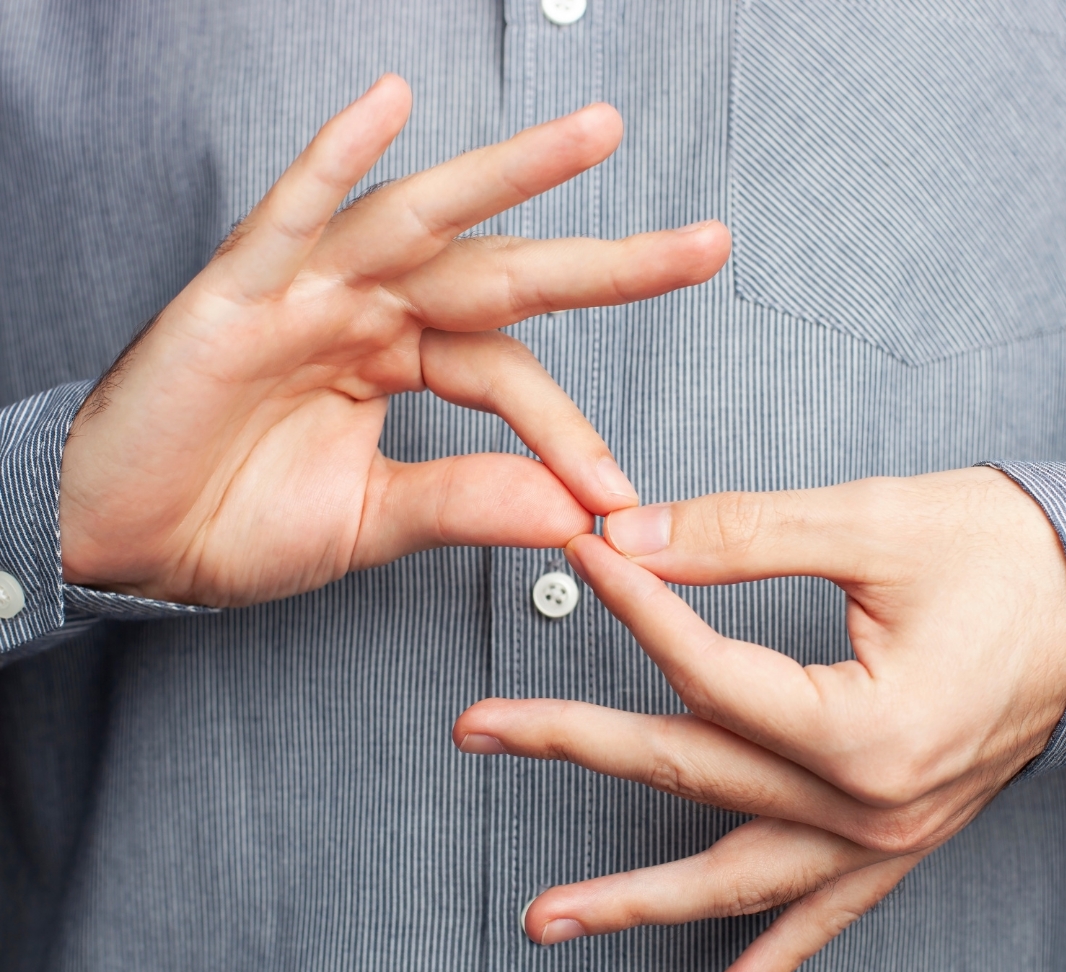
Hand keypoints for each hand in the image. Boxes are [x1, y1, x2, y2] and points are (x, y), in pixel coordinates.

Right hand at [58, 74, 729, 604]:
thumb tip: (567, 510)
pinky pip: (290, 214)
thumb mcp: (375, 520)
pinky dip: (334, 161)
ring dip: (507, 176)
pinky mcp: (237, 294)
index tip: (612, 492)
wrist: (132, 541)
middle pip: (499, 274)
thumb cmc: (237, 521)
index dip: (567, 429)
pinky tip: (391, 104)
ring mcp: (307, 293)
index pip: (509, 374)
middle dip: (601, 262)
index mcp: (399, 364)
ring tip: (594, 137)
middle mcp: (366, 313)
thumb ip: (468, 501)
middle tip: (702, 247)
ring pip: (419, 221)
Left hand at [454, 467, 1065, 971]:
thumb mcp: (871, 523)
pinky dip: (776, 954)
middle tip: (481, 728)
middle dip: (570, 745)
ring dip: (635, 897)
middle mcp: (870, 801)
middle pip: (690, 773)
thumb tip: (629, 536)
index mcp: (864, 726)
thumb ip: (739, 534)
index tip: (581, 558)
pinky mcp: (901, 835)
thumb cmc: (1007, 556)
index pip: (704, 669)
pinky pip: (828, 914)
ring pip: (737, 875)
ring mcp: (886, 833)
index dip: (632, 606)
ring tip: (547, 919)